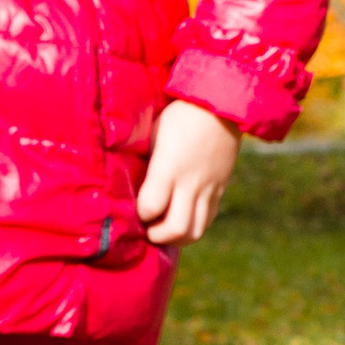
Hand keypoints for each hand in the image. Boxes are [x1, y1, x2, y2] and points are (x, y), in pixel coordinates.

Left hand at [136, 98, 241, 248]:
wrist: (221, 106)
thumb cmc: (178, 116)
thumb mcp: (152, 133)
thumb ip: (143, 160)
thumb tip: (123, 179)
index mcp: (169, 167)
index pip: (150, 207)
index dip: (138, 214)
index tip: (130, 210)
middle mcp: (190, 182)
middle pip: (177, 229)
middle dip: (157, 237)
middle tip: (145, 229)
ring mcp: (208, 188)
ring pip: (196, 231)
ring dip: (176, 238)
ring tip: (162, 230)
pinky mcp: (220, 189)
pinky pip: (208, 219)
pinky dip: (193, 226)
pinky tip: (179, 219)